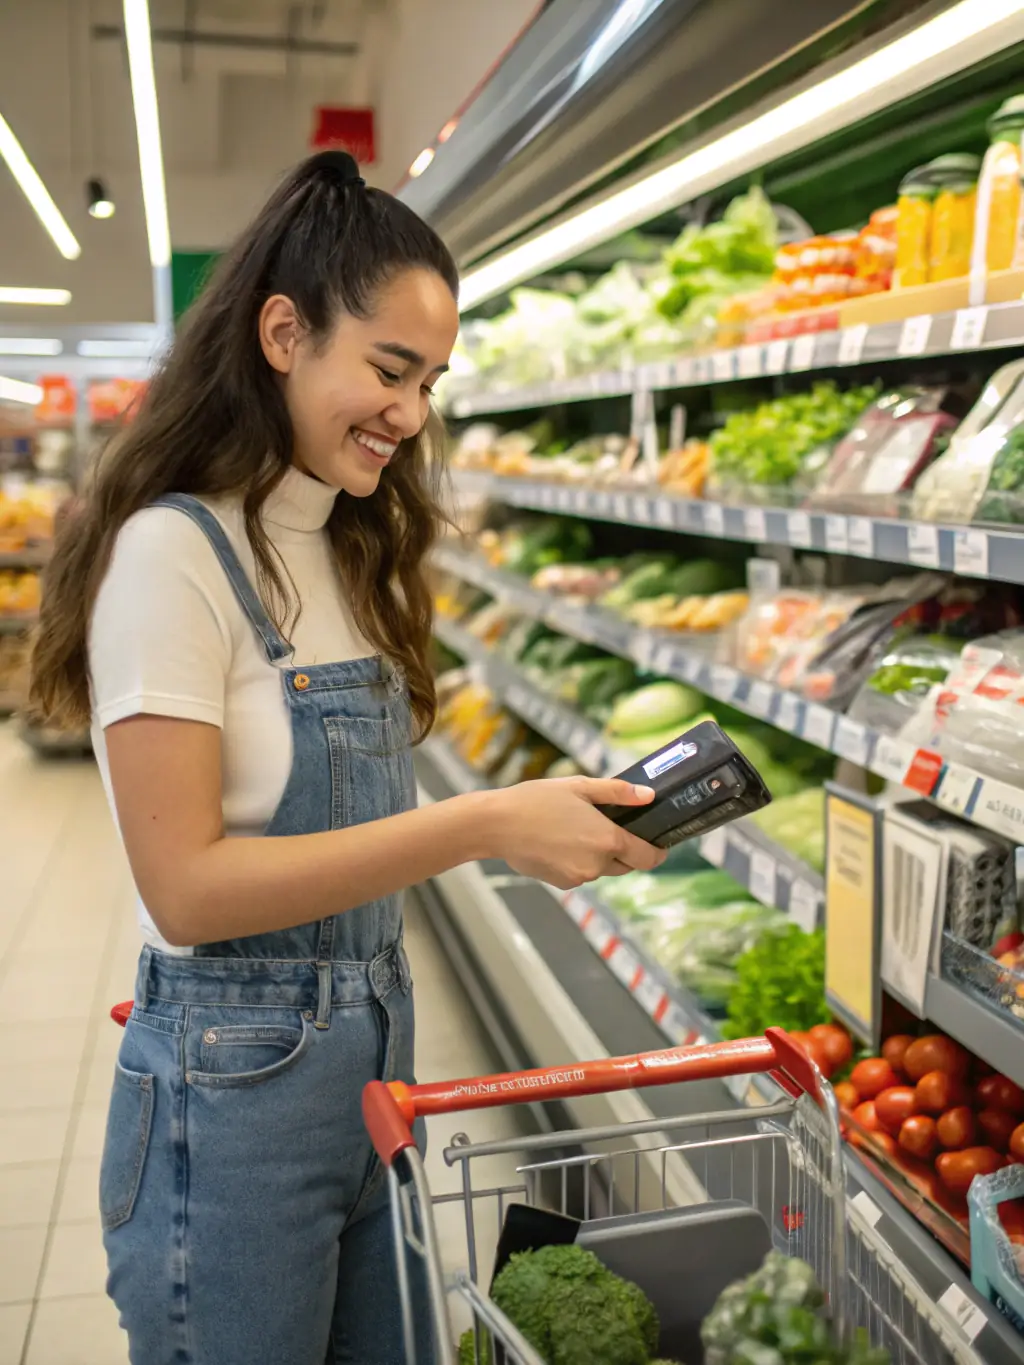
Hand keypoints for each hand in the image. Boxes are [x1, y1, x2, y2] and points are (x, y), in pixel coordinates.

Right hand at [483, 776, 666, 889]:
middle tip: (611, 827)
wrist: (496, 825)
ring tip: (578, 830)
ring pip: (602, 869)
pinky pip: (582, 873)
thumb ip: (617, 792)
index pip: (647, 857)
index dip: (657, 851)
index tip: (659, 844)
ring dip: (600, 855)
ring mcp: (579, 877)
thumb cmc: (537, 800)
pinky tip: (560, 842)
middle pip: (627, 865)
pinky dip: (579, 861)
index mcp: (607, 839)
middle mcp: (597, 864)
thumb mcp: (579, 787)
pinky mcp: (562, 884)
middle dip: (626, 851)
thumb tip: (648, 796)